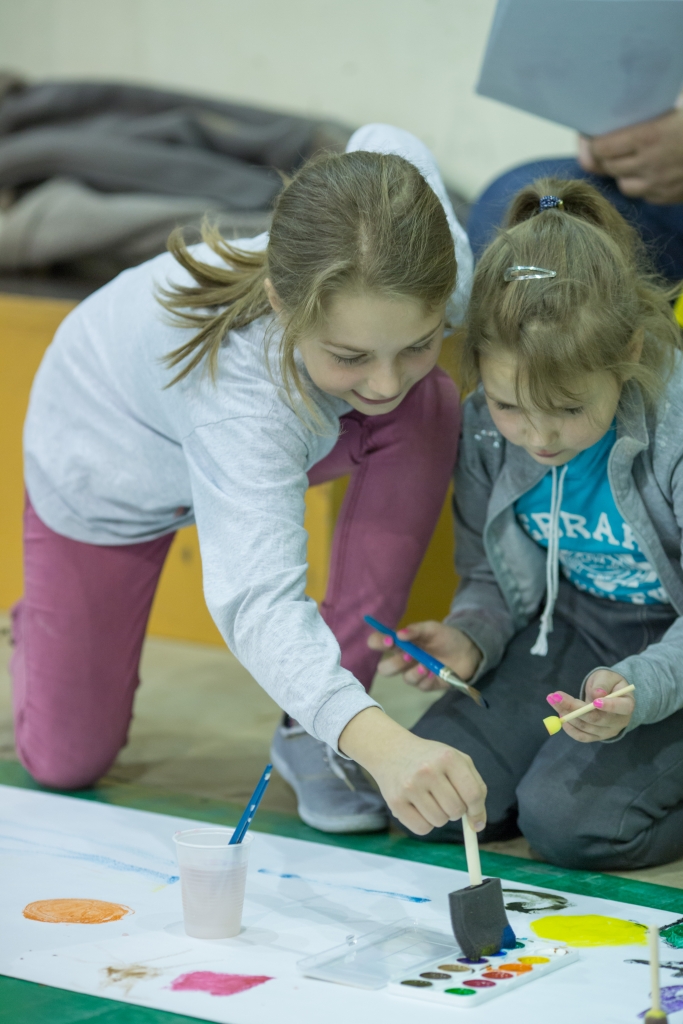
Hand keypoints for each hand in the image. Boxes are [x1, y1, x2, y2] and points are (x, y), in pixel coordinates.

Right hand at [339, 707, 486, 834]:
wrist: (392, 751)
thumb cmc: (431, 759)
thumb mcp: (456, 760)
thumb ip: (475, 788)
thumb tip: (478, 824)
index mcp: (448, 757)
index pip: (473, 794)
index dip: (477, 811)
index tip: (475, 819)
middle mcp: (428, 770)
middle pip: (456, 811)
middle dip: (456, 811)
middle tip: (446, 798)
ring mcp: (410, 786)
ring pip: (439, 821)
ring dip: (439, 816)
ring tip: (430, 799)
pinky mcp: (396, 801)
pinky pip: (422, 829)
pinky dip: (425, 823)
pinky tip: (419, 807)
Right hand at [367, 621, 481, 691]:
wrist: (468, 651)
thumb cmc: (446, 637)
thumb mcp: (432, 628)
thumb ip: (416, 630)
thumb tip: (399, 634)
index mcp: (401, 643)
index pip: (378, 643)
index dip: (378, 643)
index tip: (389, 641)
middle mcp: (403, 660)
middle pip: (384, 668)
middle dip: (394, 664)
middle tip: (408, 656)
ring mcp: (414, 673)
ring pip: (404, 678)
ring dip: (414, 672)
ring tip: (426, 665)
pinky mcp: (426, 685)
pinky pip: (420, 686)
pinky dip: (427, 678)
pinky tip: (435, 672)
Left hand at [545, 670, 634, 742]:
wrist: (608, 694)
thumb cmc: (609, 683)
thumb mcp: (607, 677)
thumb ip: (603, 684)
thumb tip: (597, 695)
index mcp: (627, 704)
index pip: (622, 707)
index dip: (610, 706)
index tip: (595, 701)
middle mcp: (619, 721)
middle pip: (597, 718)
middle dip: (574, 707)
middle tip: (555, 696)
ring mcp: (608, 732)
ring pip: (586, 726)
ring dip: (567, 714)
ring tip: (553, 700)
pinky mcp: (596, 737)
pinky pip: (582, 737)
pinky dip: (569, 728)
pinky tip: (560, 716)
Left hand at [577, 105, 682, 203]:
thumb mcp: (673, 109)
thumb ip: (642, 116)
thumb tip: (611, 118)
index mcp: (649, 135)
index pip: (601, 148)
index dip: (594, 143)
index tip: (593, 137)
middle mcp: (650, 163)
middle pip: (609, 167)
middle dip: (606, 158)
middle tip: (609, 148)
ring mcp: (658, 184)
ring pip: (623, 185)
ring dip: (622, 174)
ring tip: (632, 161)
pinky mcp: (666, 197)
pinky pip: (644, 196)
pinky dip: (642, 185)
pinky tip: (650, 173)